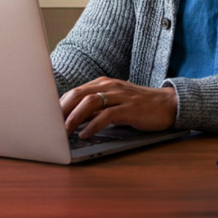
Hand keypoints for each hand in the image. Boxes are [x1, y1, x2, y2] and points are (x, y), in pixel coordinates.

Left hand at [60, 78, 177, 138]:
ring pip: (90, 103)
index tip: (49, 118)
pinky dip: (93, 125)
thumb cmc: (139, 105)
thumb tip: (74, 119)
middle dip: (62, 110)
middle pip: (78, 94)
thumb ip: (96, 108)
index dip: (60, 104)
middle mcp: (109, 86)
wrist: (167, 104)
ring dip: (74, 118)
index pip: (75, 91)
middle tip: (52, 126)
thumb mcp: (114, 102)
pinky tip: (86, 134)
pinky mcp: (129, 108)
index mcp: (103, 83)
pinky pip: (106, 115)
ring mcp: (120, 96)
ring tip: (66, 132)